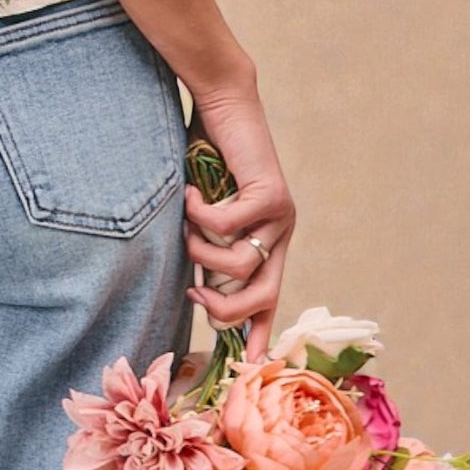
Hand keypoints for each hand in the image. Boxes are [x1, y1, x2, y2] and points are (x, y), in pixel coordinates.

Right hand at [182, 86, 296, 363]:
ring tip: (187, 224)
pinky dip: (199, 214)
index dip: (257, 331)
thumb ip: (209, 246)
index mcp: (270, 240)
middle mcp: (282, 232)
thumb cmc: (207, 155)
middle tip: (194, 294)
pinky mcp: (271, 193)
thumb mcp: (207, 215)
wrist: (224, 103)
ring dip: (201, 252)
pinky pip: (226, 225)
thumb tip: (196, 292)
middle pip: (262, 296)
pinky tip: (190, 192)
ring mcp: (281, 215)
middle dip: (224, 309)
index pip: (269, 297)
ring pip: (240, 265)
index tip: (246, 366)